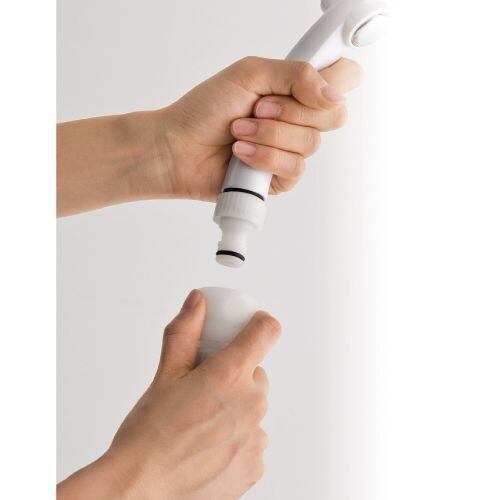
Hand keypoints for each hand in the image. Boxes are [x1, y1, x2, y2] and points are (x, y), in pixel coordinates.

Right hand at [57, 290, 280, 498]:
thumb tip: (197, 303)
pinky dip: (237, 439)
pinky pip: (252, 440)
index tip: (251, 326)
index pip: (266, 331)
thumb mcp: (166, 374)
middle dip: (235, 376)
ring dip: (236, 409)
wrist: (140, 487)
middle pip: (255, 374)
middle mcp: (251, 404)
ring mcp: (256, 438)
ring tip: (202, 424)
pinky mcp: (254, 466)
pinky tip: (208, 446)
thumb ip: (185, 332)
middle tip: (205, 390)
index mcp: (230, 375)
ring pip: (253, 409)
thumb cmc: (150, 435)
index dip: (259, 324)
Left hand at [157, 56, 362, 200]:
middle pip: (333, 115)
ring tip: (239, 131)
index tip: (308, 84)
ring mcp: (290, 149)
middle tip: (257, 108)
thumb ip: (296, 74)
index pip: (343, 79)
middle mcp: (298, 119)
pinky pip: (294, 168)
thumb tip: (332, 93)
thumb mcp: (250, 74)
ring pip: (310, 143)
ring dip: (270, 135)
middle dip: (290, 111)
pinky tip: (242, 154)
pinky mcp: (281, 178)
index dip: (337, 80)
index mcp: (295, 89)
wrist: (178, 147)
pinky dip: (265, 157)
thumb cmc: (206, 109)